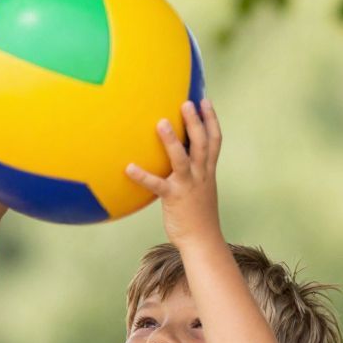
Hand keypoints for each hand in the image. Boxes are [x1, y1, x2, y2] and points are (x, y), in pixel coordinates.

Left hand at [126, 99, 222, 248]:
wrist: (203, 241)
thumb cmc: (197, 217)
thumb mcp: (199, 190)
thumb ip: (189, 172)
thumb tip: (173, 159)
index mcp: (207, 171)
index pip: (214, 141)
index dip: (211, 119)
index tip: (204, 100)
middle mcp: (200, 175)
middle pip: (202, 143)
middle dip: (196, 122)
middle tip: (187, 102)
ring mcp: (188, 186)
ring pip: (182, 159)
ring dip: (172, 141)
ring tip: (161, 123)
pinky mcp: (174, 198)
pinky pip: (157, 185)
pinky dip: (142, 176)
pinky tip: (128, 167)